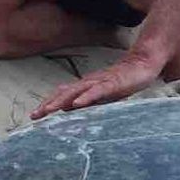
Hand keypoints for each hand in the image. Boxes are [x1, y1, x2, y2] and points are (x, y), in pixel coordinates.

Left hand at [30, 50, 162, 119]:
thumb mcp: (104, 94)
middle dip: (49, 103)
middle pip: (65, 92)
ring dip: (61, 101)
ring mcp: (101, 81)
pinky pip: (98, 91)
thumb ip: (88, 100)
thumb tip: (70, 108)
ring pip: (77, 92)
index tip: (35, 115)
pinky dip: (86, 97)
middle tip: (35, 115)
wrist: (145, 63)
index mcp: (87, 86)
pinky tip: (76, 104)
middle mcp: (90, 82)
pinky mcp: (114, 83)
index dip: (49, 103)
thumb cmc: (125, 79)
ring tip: (49, 110)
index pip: (63, 94)